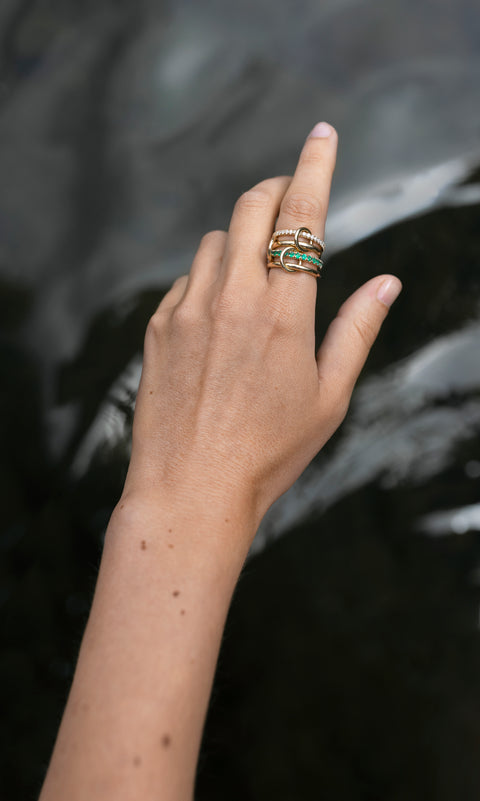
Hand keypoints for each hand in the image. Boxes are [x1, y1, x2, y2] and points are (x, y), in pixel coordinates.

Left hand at [123, 122, 401, 530]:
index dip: (315, 166)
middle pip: (251, 206)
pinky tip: (220, 316)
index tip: (322, 134)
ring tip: (258, 277)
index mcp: (283, 313)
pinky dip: (208, 278)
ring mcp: (188, 309)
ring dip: (242, 238)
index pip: (302, 216)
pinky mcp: (159, 327)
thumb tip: (389, 283)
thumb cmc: (269, 452)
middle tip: (291, 200)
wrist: (190, 490)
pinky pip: (186, 278)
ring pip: (215, 240)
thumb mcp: (329, 398)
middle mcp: (231, 298)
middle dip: (276, 188)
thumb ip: (357, 330)